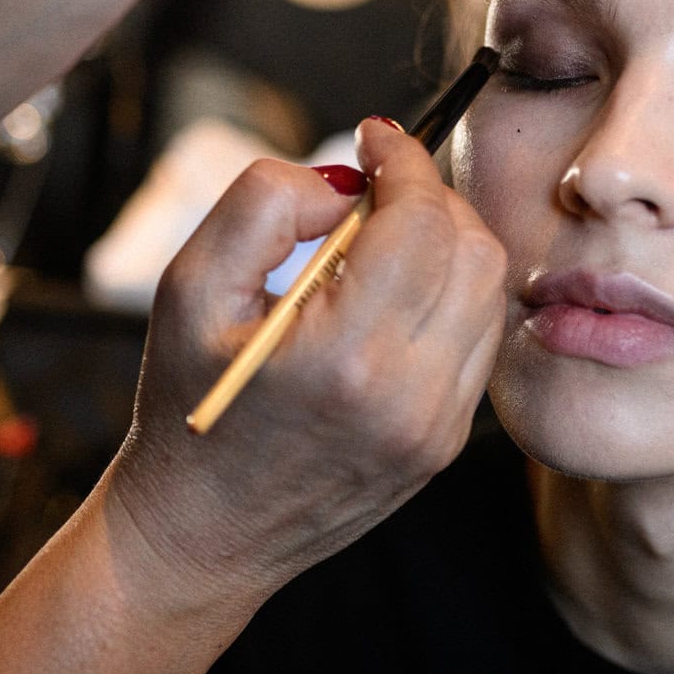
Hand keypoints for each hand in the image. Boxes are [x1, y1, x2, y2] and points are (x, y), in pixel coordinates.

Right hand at [103, 119, 506, 616]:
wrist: (202, 534)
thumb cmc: (186, 405)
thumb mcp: (189, 287)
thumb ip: (263, 205)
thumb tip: (343, 182)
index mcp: (343, 354)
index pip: (420, 220)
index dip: (403, 161)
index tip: (374, 139)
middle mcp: (406, 394)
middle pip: (472, 248)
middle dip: (430, 198)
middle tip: (376, 188)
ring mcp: (436, 427)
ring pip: (487, 292)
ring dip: (445, 244)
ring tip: (379, 242)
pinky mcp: (444, 445)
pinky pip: (476, 341)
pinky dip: (448, 297)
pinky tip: (388, 299)